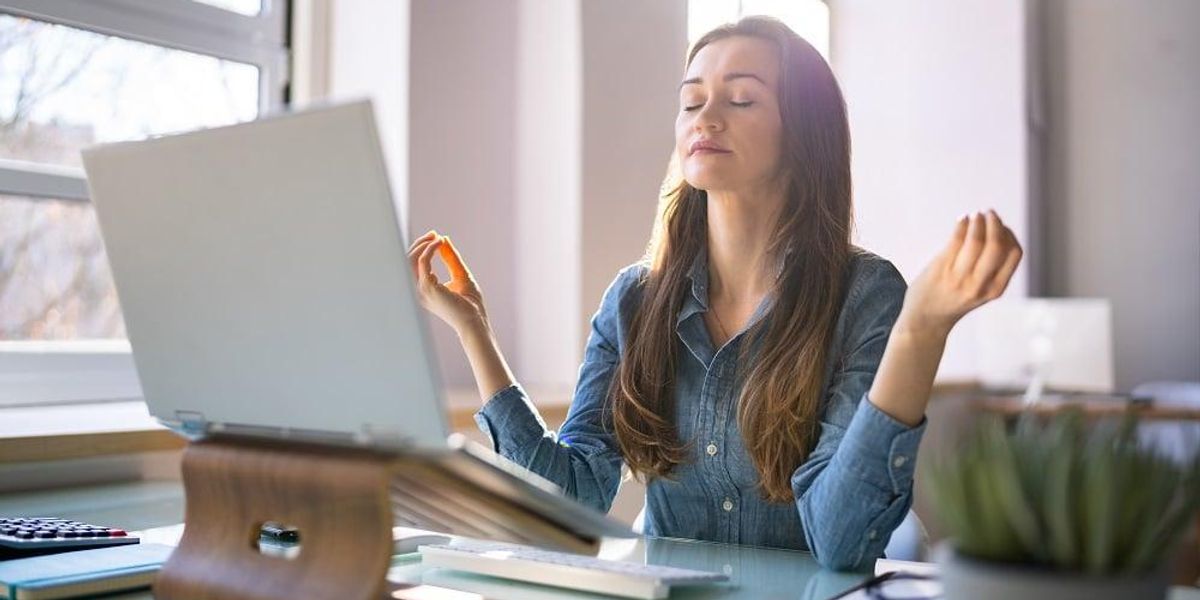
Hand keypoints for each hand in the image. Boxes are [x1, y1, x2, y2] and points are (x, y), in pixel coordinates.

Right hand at [408, 230, 488, 335]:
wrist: (475, 322)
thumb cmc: (470, 304)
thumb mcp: (460, 274)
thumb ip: (451, 258)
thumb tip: (444, 239)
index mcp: (425, 289)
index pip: (414, 265)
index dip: (422, 248)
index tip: (435, 237)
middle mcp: (419, 290)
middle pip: (407, 261)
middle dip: (419, 244)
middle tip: (434, 234)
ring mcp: (421, 290)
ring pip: (410, 260)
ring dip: (422, 244)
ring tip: (435, 237)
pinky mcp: (427, 288)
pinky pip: (423, 262)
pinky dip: (429, 249)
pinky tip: (439, 243)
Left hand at [898, 210, 1022, 335]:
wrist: (926, 320)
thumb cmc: (954, 300)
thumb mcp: (982, 291)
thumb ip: (992, 268)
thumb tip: (998, 230)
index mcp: (995, 289)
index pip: (1014, 254)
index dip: (1010, 235)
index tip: (1002, 226)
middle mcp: (979, 285)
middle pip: (997, 245)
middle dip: (995, 224)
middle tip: (990, 213)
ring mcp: (959, 278)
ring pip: (975, 241)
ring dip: (978, 222)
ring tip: (976, 215)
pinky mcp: (940, 270)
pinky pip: (955, 241)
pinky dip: (962, 225)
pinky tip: (963, 220)